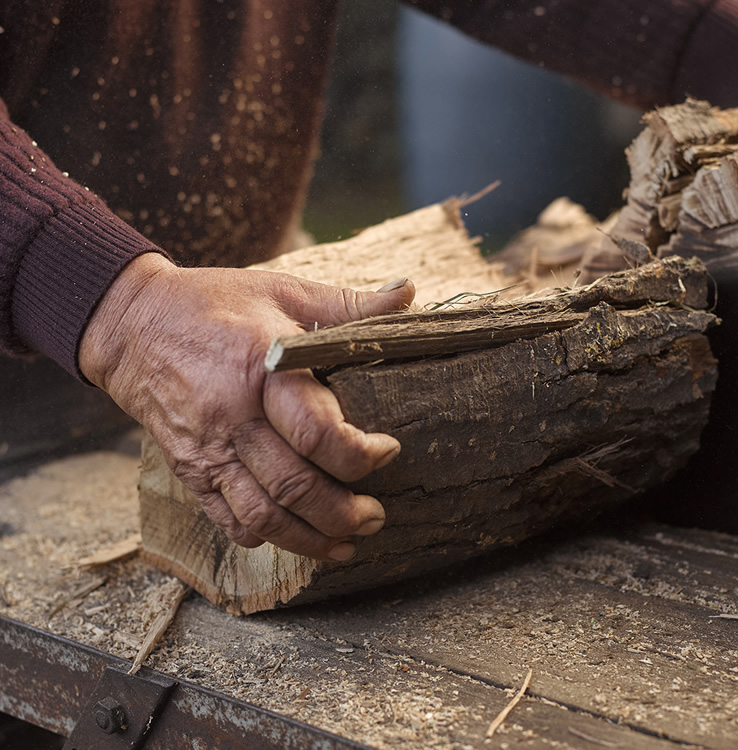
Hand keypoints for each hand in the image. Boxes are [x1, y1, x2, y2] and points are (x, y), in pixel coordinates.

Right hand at [79, 253, 414, 559]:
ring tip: (346, 543)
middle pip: (293, 485)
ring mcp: (206, 448)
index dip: (359, 454)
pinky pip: (226, 518)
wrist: (130, 324)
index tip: (388, 452)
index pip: (315, 431)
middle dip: (343, 512)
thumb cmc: (215, 304)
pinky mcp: (188, 468)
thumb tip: (409, 293)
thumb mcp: (282, 291)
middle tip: (376, 516)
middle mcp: (231, 416)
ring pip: (261, 515)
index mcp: (259, 369)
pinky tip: (293, 538)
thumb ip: (348, 303)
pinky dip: (263, 536)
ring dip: (309, 539)